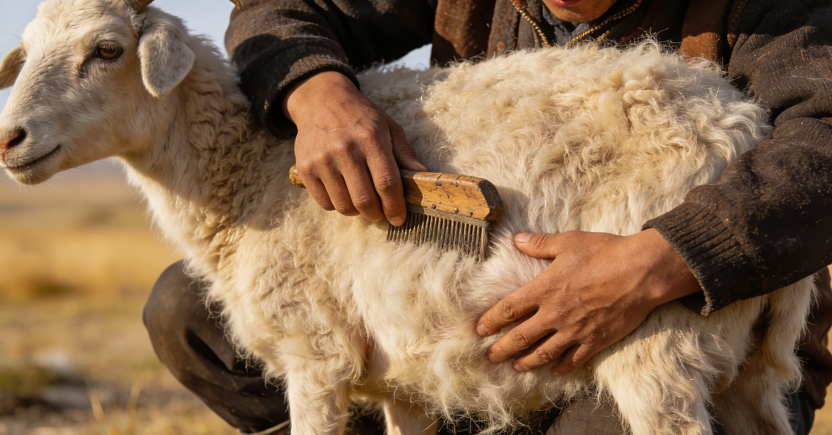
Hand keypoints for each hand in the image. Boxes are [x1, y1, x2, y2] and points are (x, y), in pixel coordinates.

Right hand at [284, 71, 426, 224]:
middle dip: (377, 214)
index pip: (387, 183)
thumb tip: (422, 174)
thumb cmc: (361, 117)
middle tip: (380, 213)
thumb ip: (404, 152)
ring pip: (344, 205)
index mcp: (371, 138)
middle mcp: (345, 149)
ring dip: (357, 212)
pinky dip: (336, 206)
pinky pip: (324, 203)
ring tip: (362, 202)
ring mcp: (322, 159)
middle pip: (365, 200)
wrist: (322, 100)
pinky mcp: (305, 168)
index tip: (399, 218)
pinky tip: (343, 194)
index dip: (395, 206)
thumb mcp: (388, 127)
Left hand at [476, 229, 700, 374]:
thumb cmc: (605, 252)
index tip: (479, 330)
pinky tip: (554, 371)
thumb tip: (516, 239)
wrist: (641, 271)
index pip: (508, 310)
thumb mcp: (569, 242)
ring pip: (543, 354)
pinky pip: (573, 360)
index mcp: (544, 289)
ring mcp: (575, 330)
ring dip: (526, 362)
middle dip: (501, 349)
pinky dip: (561, 367)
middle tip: (490, 357)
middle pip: (520, 337)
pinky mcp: (595, 341)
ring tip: (515, 367)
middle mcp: (555, 313)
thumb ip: (540, 243)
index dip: (490, 321)